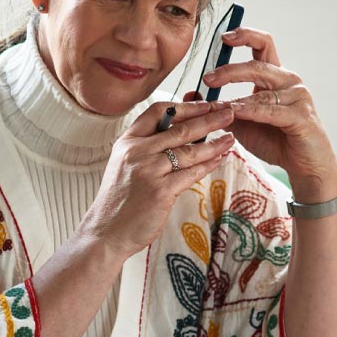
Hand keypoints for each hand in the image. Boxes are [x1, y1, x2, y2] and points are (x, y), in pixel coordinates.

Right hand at [79, 100, 235, 257]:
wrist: (105, 232)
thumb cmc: (119, 200)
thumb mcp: (126, 164)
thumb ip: (148, 147)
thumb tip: (182, 131)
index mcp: (128, 142)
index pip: (158, 112)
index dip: (185, 106)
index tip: (205, 104)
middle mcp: (137, 152)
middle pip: (180, 129)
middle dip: (209, 118)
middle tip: (228, 112)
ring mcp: (149, 171)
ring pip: (189, 151)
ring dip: (214, 143)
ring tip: (230, 137)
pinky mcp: (160, 192)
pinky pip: (191, 174)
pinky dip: (208, 165)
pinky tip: (219, 159)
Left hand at [198, 27, 336, 202]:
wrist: (303, 165)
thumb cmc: (275, 140)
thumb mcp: (240, 121)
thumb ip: (220, 107)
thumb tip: (192, 94)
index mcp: (276, 76)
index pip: (263, 45)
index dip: (245, 36)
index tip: (224, 37)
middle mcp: (289, 81)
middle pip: (258, 65)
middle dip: (230, 71)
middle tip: (208, 78)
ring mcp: (298, 97)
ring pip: (263, 90)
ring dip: (237, 97)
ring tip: (217, 104)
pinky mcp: (302, 116)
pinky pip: (271, 110)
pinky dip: (251, 111)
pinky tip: (236, 112)